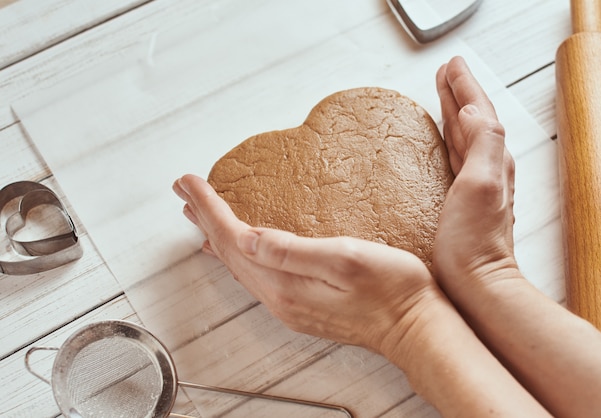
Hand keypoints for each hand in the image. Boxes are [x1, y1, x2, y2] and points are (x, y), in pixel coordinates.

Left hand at [172, 175, 549, 417]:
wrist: (416, 327)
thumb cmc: (392, 289)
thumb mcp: (347, 259)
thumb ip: (292, 251)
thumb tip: (246, 236)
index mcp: (285, 282)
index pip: (233, 238)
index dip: (209, 207)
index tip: (189, 181)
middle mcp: (279, 296)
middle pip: (228, 251)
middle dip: (203, 218)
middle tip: (183, 190)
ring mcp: (289, 303)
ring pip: (239, 263)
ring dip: (216, 235)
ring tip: (198, 215)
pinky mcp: (301, 303)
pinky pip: (255, 273)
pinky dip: (236, 253)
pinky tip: (234, 249)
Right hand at [433, 56, 519, 299]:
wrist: (477, 283)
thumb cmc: (474, 242)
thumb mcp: (481, 185)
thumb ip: (483, 143)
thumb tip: (474, 108)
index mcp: (492, 160)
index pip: (479, 111)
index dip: (464, 86)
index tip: (450, 65)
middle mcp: (488, 169)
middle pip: (474, 119)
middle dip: (459, 93)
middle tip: (444, 72)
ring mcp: (476, 185)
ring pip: (465, 135)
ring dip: (455, 112)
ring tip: (443, 94)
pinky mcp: (461, 200)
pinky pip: (457, 156)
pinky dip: (450, 138)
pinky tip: (442, 139)